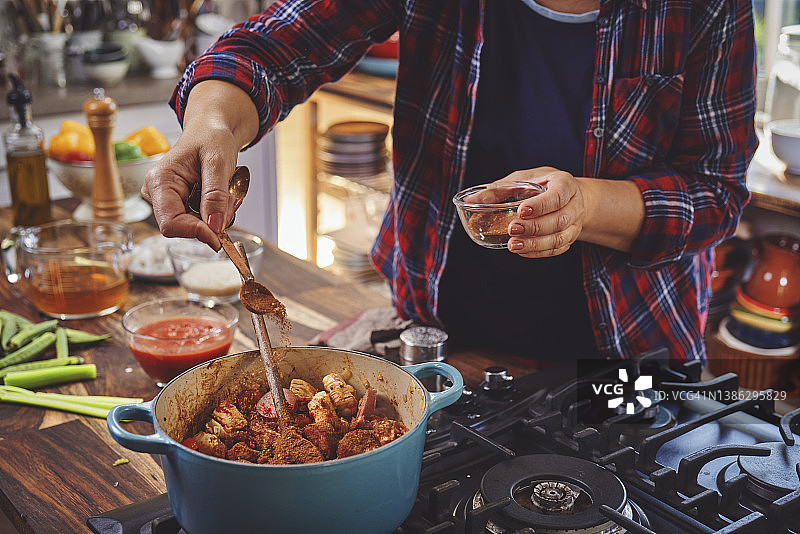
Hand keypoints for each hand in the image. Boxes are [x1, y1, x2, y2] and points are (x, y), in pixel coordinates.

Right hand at [140, 80, 258, 249]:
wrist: (212, 130)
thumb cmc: (211, 137)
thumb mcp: (218, 162)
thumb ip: (215, 195)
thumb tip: (214, 227)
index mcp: (160, 181)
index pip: (171, 223)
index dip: (196, 232)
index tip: (220, 234)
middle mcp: (157, 194)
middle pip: (185, 228)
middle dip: (212, 219)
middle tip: (229, 195)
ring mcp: (167, 201)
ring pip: (197, 226)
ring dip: (218, 214)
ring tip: (225, 188)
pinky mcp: (179, 205)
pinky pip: (202, 220)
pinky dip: (217, 211)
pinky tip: (221, 193)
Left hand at [498, 167, 585, 257]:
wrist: (569, 197)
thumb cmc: (542, 185)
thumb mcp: (523, 179)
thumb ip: (499, 189)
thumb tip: (470, 200)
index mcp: (565, 184)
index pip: (558, 196)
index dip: (541, 205)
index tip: (522, 211)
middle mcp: (574, 205)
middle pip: (560, 220)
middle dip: (535, 227)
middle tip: (512, 229)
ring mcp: (574, 224)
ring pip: (560, 238)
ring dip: (536, 244)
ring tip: (513, 245)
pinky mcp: (570, 238)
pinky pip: (557, 249)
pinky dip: (539, 252)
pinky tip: (522, 251)